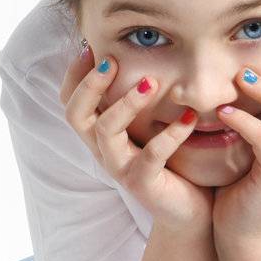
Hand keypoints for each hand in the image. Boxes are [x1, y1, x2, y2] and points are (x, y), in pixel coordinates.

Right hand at [60, 46, 214, 235]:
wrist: (189, 212)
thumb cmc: (172, 164)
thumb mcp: (151, 128)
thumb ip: (141, 100)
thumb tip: (146, 56)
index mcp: (100, 135)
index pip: (71, 102)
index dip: (75, 75)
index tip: (90, 47)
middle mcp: (103, 151)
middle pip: (75, 115)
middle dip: (90, 85)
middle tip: (112, 61)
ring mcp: (120, 169)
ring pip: (106, 132)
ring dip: (126, 103)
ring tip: (151, 83)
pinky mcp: (143, 184)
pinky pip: (151, 156)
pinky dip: (171, 134)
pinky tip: (189, 118)